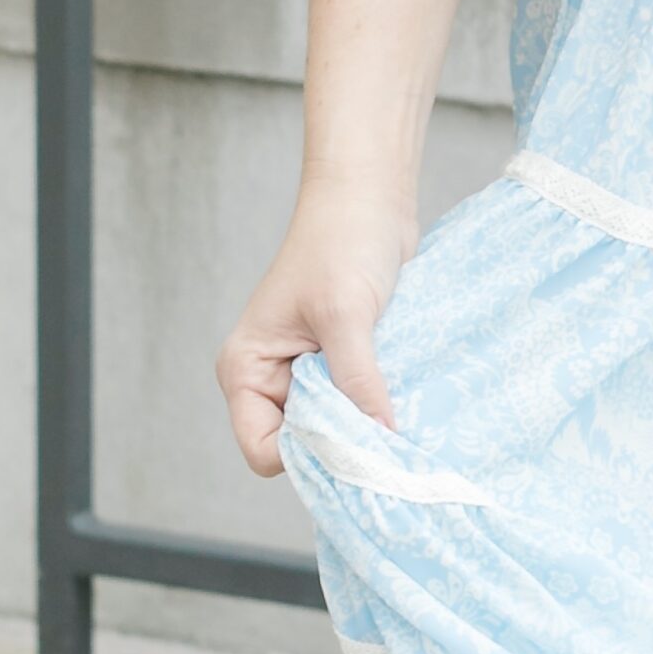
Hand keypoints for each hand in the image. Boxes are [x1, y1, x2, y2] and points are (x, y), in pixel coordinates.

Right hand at [215, 180, 417, 476]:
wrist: (368, 197)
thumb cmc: (342, 242)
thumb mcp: (346, 315)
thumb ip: (356, 380)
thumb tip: (381, 440)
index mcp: (247, 370)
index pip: (266, 450)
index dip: (310, 456)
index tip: (358, 446)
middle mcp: (271, 379)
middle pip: (302, 446)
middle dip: (343, 442)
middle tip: (389, 433)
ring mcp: (306, 372)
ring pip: (335, 426)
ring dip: (366, 421)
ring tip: (399, 406)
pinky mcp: (340, 362)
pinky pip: (357, 402)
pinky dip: (379, 403)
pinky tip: (404, 394)